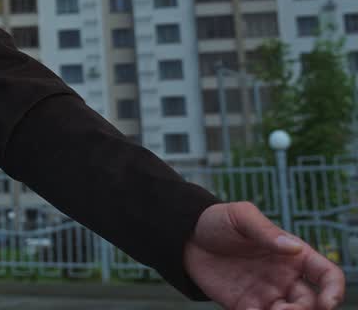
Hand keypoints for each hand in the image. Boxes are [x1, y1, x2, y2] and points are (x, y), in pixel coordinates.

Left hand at [183, 201, 344, 309]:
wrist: (184, 236)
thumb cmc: (217, 221)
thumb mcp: (240, 217)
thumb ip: (266, 231)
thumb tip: (294, 248)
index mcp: (293, 255)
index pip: (326, 275)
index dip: (334, 290)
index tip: (328, 302)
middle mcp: (285, 277)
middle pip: (311, 302)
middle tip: (284, 309)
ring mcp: (266, 293)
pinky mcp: (245, 305)